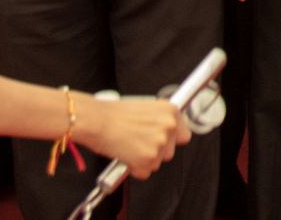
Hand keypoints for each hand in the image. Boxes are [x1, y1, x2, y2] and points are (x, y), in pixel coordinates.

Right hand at [74, 97, 190, 177]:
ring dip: (145, 160)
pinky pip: (145, 172)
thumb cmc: (113, 114)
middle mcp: (169, 126)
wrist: (96, 120)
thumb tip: (165, 133)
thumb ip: (160, 121)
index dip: (169, 140)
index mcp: (170, 111)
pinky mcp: (148, 159)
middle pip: (170, 151)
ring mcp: (160, 143)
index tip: (159, 141)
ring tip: (129, 146)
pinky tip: (125, 155)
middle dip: (155, 151)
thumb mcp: (145, 108)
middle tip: (138, 143)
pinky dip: (135, 169)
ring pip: (158, 162)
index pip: (183, 135)